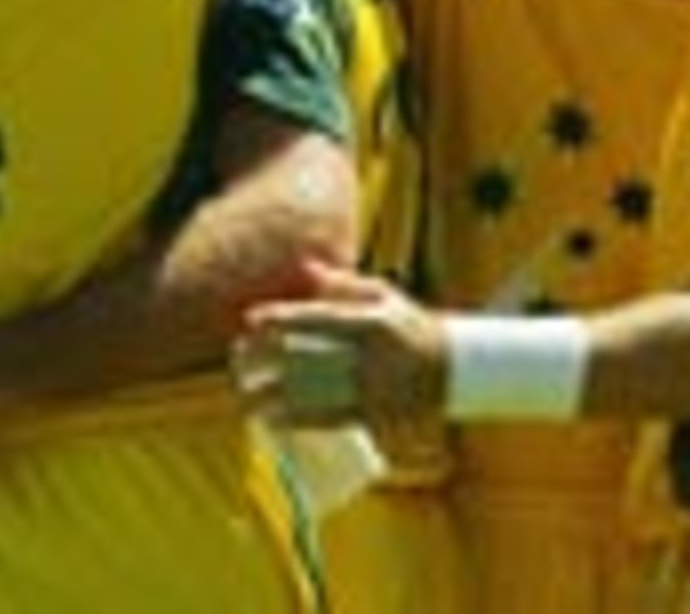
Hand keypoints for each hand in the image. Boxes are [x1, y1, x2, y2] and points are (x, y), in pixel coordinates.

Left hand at [232, 260, 447, 427]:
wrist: (451, 369)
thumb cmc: (409, 325)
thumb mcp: (383, 295)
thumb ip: (342, 284)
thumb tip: (304, 269)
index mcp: (372, 322)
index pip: (319, 318)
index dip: (283, 318)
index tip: (252, 319)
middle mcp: (370, 356)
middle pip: (310, 356)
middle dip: (269, 358)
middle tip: (237, 355)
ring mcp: (371, 389)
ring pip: (313, 393)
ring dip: (275, 395)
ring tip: (244, 394)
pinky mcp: (372, 415)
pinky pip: (328, 419)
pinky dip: (298, 421)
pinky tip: (271, 420)